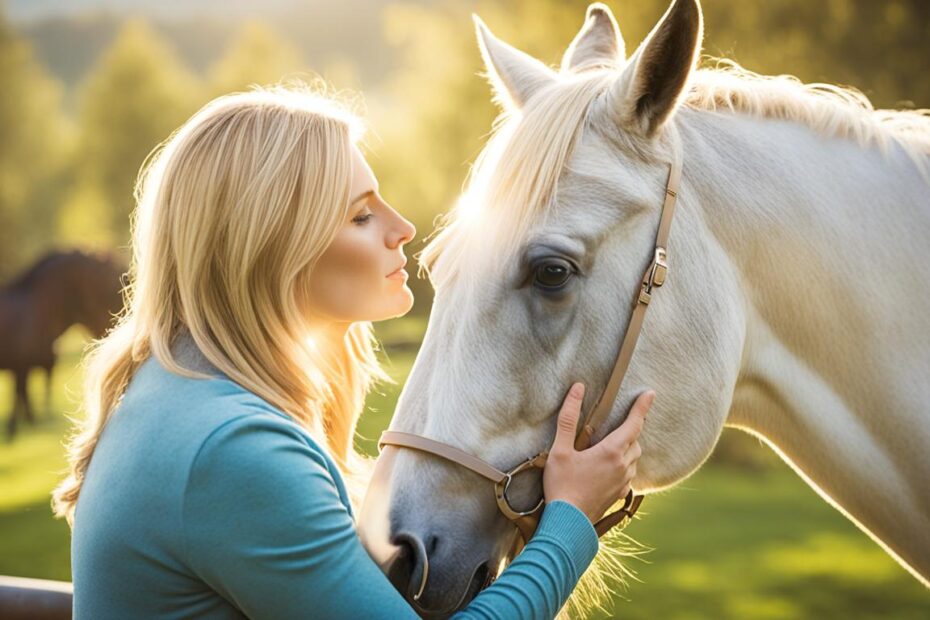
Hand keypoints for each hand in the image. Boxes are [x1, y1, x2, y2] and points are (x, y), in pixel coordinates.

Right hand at [542, 383, 653, 523]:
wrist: (568, 523)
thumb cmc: (562, 485)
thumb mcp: (560, 450)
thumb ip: (569, 418)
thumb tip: (577, 389)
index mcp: (611, 451)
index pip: (634, 424)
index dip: (642, 407)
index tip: (650, 394)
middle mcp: (623, 466)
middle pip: (635, 441)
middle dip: (630, 429)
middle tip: (616, 424)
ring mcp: (623, 482)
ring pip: (633, 458)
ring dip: (626, 448)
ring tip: (607, 446)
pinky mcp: (619, 495)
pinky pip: (628, 474)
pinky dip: (622, 465)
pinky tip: (606, 468)